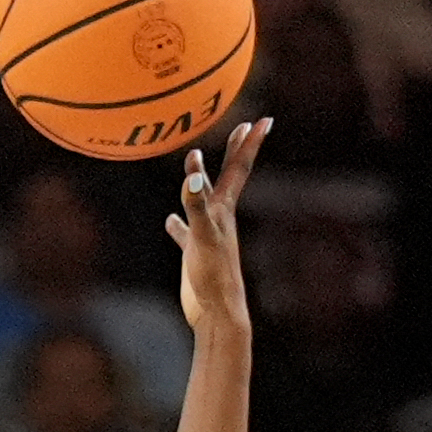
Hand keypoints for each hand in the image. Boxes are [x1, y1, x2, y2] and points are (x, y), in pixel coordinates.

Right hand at [164, 119, 267, 331]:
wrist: (217, 312)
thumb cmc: (213, 276)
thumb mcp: (203, 237)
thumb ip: (196, 206)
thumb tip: (191, 176)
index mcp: (224, 209)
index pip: (238, 168)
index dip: (249, 143)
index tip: (262, 119)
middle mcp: (219, 217)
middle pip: (228, 177)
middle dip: (236, 151)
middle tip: (244, 127)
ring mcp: (207, 235)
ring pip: (205, 200)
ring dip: (202, 182)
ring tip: (199, 165)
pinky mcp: (194, 253)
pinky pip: (185, 231)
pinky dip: (179, 223)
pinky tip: (169, 220)